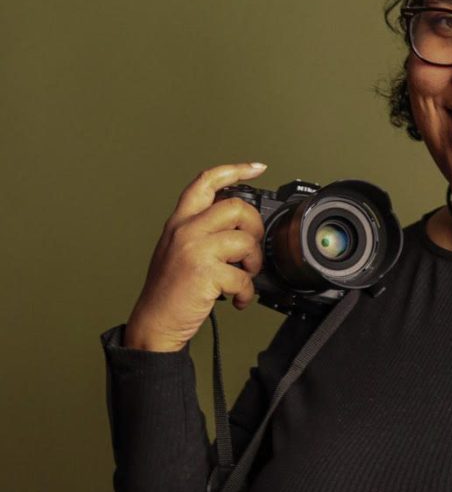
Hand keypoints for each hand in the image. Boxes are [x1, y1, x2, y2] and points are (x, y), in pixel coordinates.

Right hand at [123, 162, 268, 351]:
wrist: (154, 323)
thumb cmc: (170, 290)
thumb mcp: (178, 249)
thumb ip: (202, 231)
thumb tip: (241, 226)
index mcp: (179, 222)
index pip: (205, 182)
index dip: (234, 170)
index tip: (257, 168)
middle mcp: (185, 231)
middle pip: (236, 207)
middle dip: (255, 227)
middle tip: (252, 248)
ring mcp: (194, 250)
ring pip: (245, 240)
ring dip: (254, 263)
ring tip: (244, 276)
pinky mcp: (203, 273)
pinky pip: (243, 276)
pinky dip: (247, 292)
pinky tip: (238, 298)